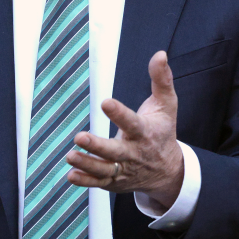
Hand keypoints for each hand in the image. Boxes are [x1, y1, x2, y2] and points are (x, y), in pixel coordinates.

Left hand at [66, 50, 184, 209]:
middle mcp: (133, 152)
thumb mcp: (167, 105)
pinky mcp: (115, 181)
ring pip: (104, 169)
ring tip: (70, 156)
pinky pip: (99, 183)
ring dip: (87, 164)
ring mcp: (123, 169)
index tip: (106, 102)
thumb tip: (160, 54)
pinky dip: (85, 181)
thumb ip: (161, 80)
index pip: (132, 122)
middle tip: (80, 136)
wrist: (168, 171)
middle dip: (98, 146)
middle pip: (115, 151)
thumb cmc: (163, 132)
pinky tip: (71, 175)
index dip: (119, 114)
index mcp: (145, 132)